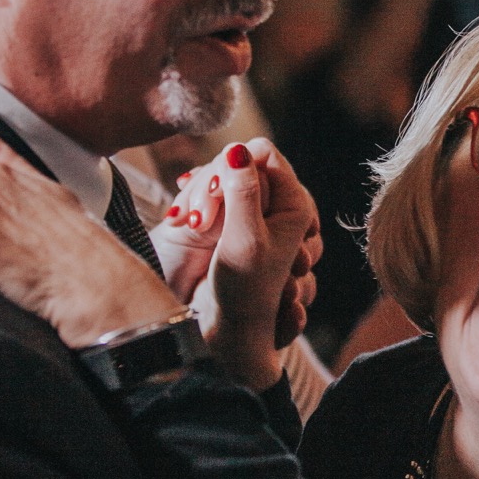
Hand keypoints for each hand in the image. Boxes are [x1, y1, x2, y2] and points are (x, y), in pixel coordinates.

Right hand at [152, 140, 320, 387]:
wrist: (227, 329)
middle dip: (213, 185)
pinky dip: (197, 204)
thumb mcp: (244, 238)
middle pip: (243, 165)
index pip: (264, 154)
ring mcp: (259, 214)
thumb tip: (239, 149)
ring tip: (188, 223)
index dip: (233, 165)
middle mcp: (281, 206)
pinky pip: (214, 195)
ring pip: (225, 179)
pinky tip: (183, 219)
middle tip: (194, 218)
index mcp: (295, 205)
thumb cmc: (242, 290)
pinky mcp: (236, 222)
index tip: (213, 192)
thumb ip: (243, 192)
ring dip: (201, 197)